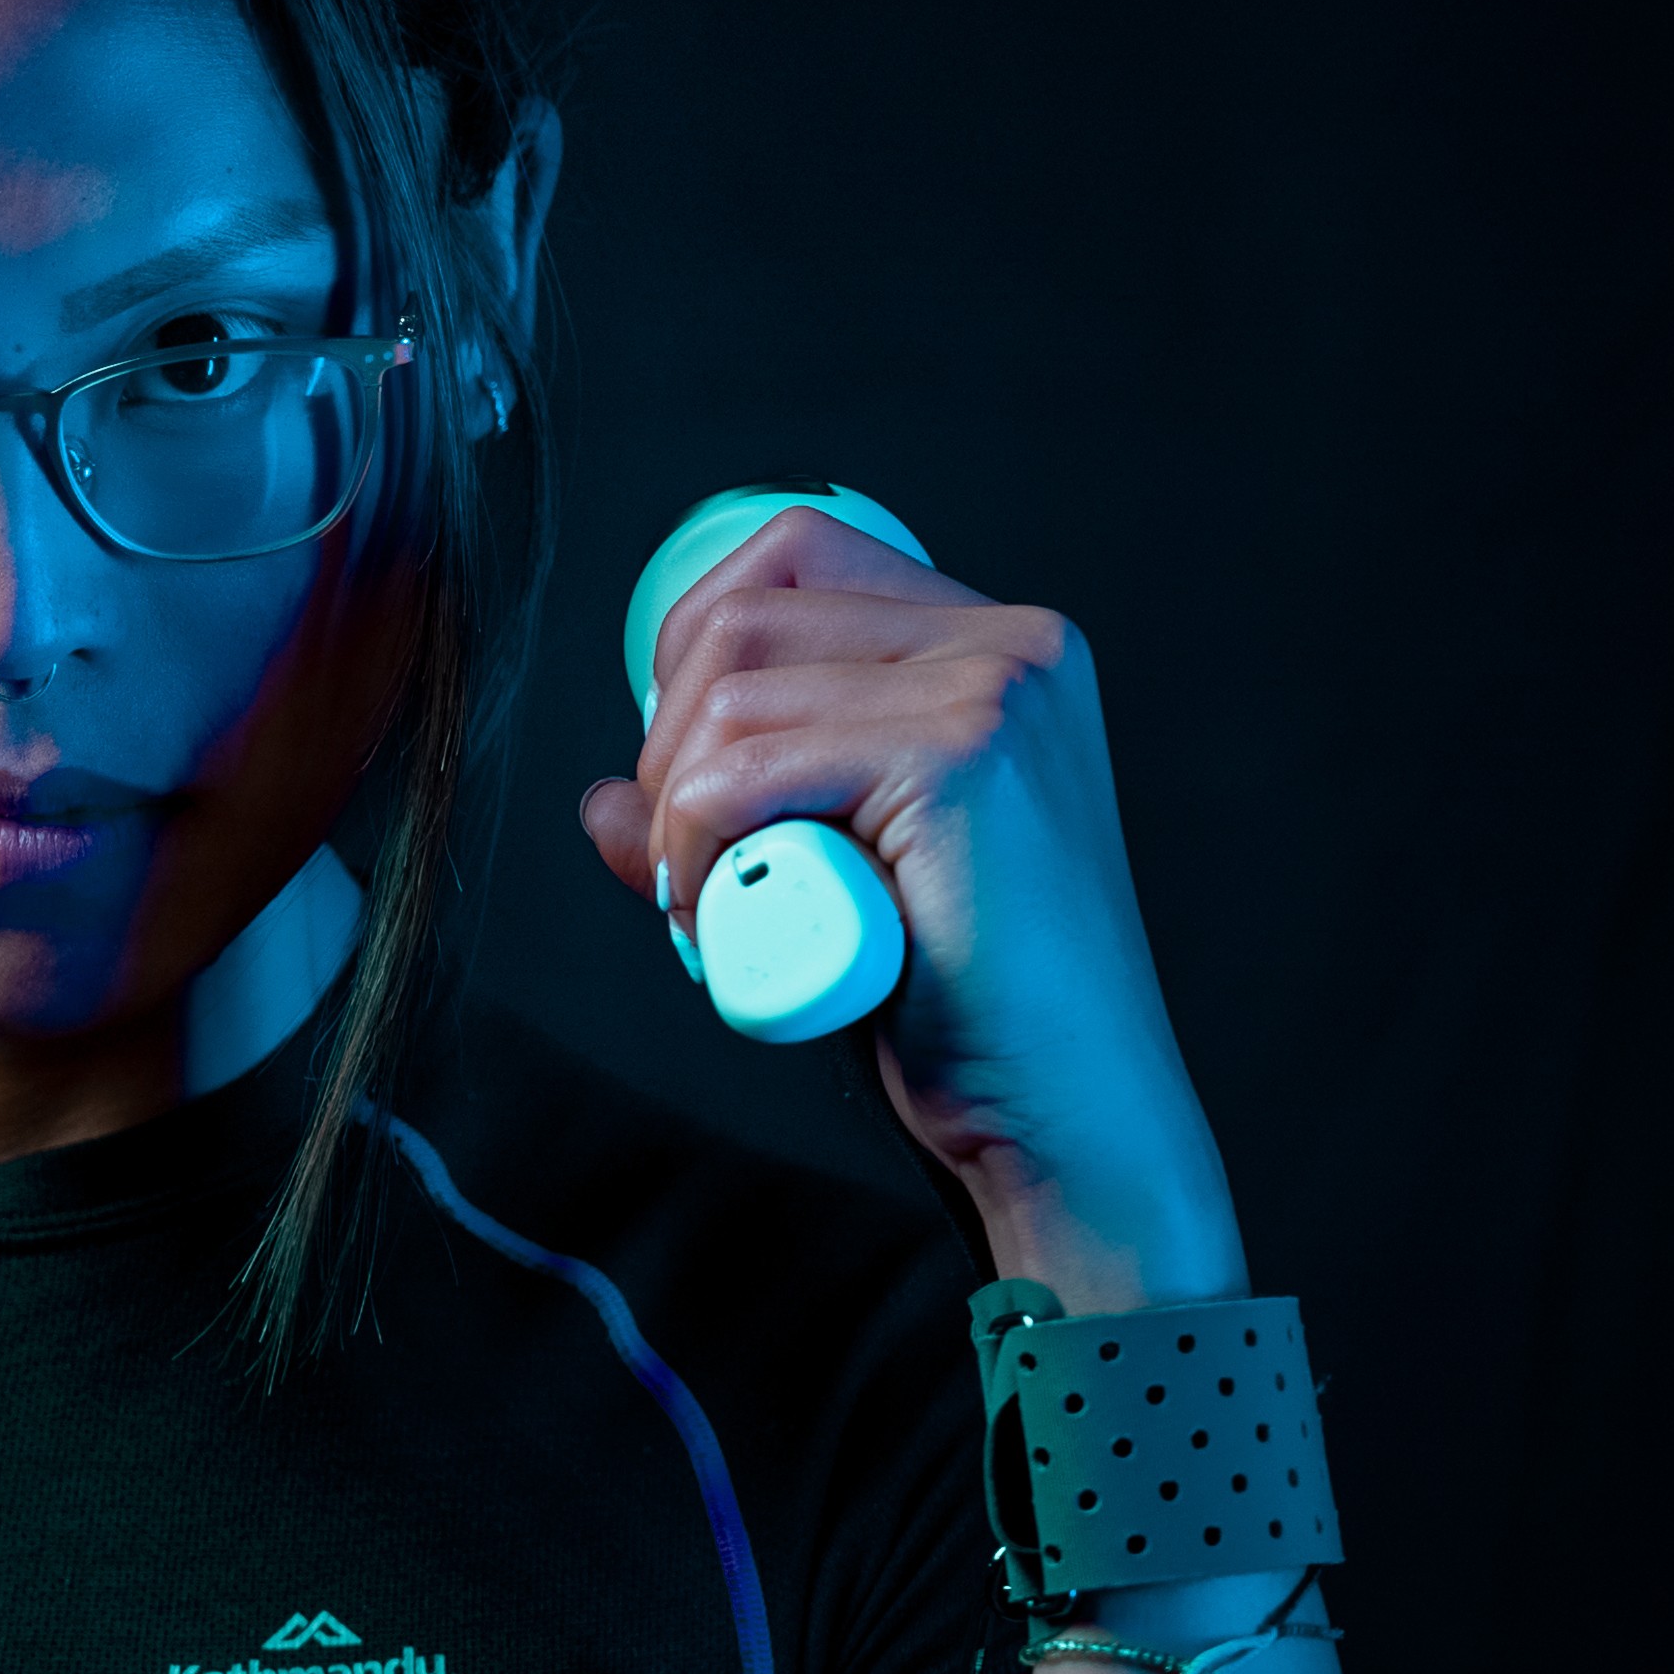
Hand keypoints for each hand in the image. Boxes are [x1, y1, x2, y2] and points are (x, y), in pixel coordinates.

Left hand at [579, 507, 1244, 1313]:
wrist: (1067, 1119)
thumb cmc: (967, 1013)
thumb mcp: (832, 880)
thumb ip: (730, 817)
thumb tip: (606, 798)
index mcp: (996, 645)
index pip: (794, 554)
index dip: (696, 656)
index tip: (691, 779)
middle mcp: (1010, 643)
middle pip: (743, 615)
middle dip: (670, 741)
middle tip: (691, 864)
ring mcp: (993, 691)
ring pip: (728, 694)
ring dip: (681, 811)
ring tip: (718, 907)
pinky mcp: (959, 759)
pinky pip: (739, 770)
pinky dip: (696, 847)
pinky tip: (727, 923)